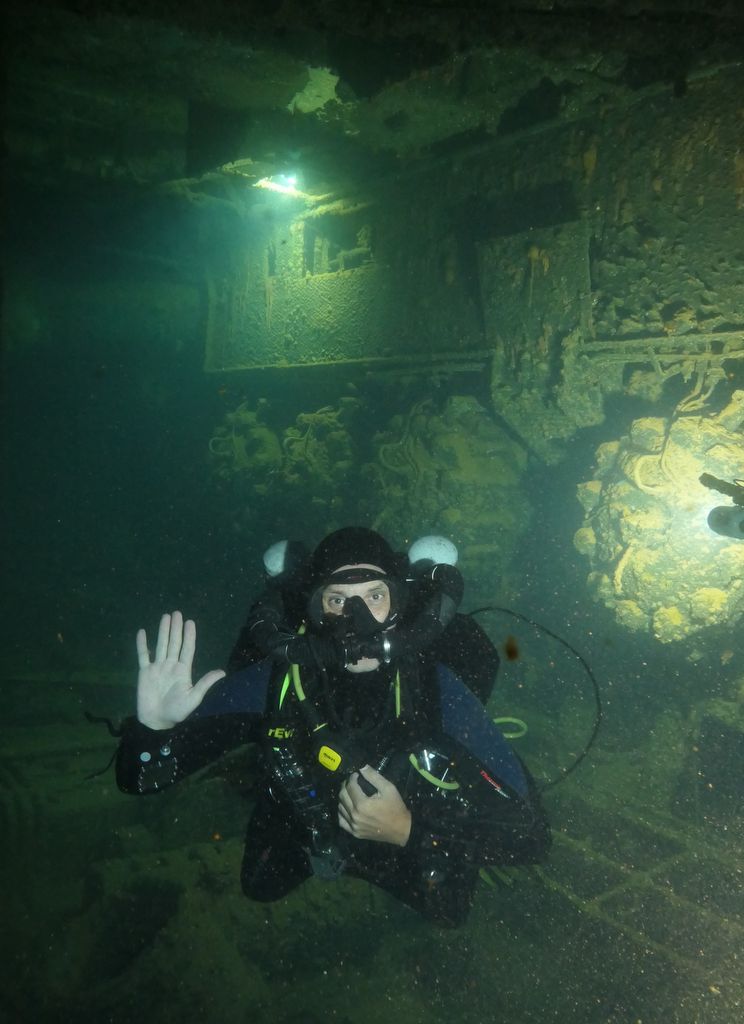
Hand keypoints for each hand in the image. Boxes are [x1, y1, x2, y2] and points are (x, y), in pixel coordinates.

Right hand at [136, 611, 224, 729]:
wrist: (157, 721)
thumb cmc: (177, 711)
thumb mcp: (194, 698)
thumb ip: (205, 683)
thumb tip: (222, 672)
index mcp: (183, 670)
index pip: (187, 648)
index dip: (189, 635)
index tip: (190, 622)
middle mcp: (170, 665)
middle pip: (174, 643)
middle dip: (176, 628)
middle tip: (177, 613)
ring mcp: (157, 667)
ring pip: (160, 645)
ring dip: (163, 631)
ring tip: (165, 617)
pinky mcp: (144, 672)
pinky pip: (143, 655)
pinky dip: (142, 644)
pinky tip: (142, 632)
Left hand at [337, 766, 411, 846]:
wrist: (401, 830)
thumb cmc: (395, 807)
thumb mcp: (388, 788)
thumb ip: (373, 776)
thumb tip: (362, 767)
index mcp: (362, 804)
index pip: (350, 786)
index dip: (352, 778)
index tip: (356, 775)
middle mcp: (355, 815)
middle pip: (342, 796)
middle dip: (345, 785)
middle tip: (352, 782)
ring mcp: (353, 826)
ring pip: (340, 808)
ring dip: (343, 798)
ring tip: (350, 793)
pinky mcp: (355, 833)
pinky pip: (341, 821)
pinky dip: (342, 812)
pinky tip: (348, 807)